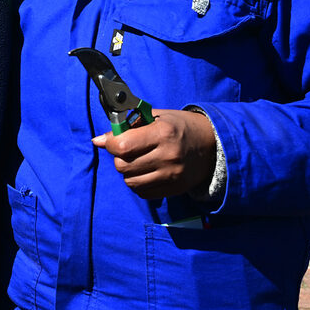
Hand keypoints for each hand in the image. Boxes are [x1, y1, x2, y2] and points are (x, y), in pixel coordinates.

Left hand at [92, 109, 216, 198]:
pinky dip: (137, 183)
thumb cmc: (178, 126)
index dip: (111, 144)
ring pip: (130, 181)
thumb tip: (98, 141)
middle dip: (118, 157)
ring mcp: (172, 175)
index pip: (123, 146)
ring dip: (127, 171)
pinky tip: (145, 171)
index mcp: (162, 133)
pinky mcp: (175, 189)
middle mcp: (168, 156)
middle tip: (127, 150)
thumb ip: (126, 126)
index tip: (112, 141)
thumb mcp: (155, 117)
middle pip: (123, 165)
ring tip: (137, 161)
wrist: (212, 144)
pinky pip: (142, 192)